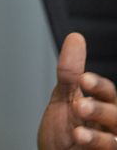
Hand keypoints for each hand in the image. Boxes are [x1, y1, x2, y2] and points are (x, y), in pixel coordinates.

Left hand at [38, 33, 116, 148]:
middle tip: (79, 106)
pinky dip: (96, 146)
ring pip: (114, 138)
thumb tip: (75, 38)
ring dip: (97, 135)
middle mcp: (109, 124)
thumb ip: (69, 72)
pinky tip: (80, 141)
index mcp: (102, 105)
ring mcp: (110, 142)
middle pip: (114, 114)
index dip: (97, 85)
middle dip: (98, 109)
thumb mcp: (64, 97)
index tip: (83, 79)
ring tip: (77, 131)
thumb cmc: (63, 130)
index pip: (107, 91)